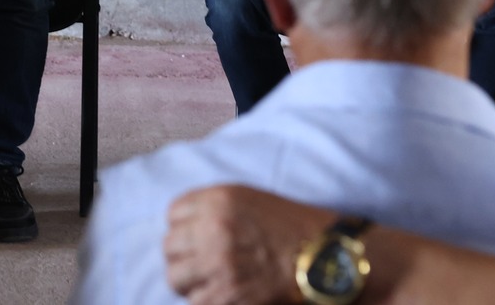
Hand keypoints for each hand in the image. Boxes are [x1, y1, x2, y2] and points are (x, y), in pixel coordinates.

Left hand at [165, 185, 313, 304]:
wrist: (324, 259)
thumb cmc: (292, 228)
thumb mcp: (250, 200)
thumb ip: (216, 207)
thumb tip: (186, 224)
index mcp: (218, 200)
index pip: (173, 213)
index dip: (184, 227)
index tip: (196, 238)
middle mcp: (212, 229)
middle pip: (169, 246)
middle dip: (184, 256)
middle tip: (202, 265)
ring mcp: (216, 264)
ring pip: (175, 277)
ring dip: (190, 282)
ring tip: (210, 283)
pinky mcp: (224, 295)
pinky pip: (194, 301)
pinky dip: (205, 301)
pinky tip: (223, 296)